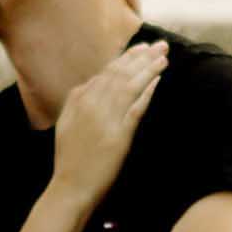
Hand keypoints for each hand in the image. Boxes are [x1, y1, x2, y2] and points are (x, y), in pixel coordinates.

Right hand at [52, 33, 164, 200]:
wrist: (71, 187)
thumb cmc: (70, 158)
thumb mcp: (68, 122)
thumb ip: (78, 100)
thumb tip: (92, 83)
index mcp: (79, 99)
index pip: (107, 71)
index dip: (127, 57)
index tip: (142, 48)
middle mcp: (92, 104)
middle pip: (121, 74)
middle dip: (142, 57)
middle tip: (160, 45)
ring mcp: (106, 119)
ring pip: (130, 86)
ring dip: (148, 69)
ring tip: (164, 58)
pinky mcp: (119, 135)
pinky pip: (136, 108)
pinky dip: (147, 92)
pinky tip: (157, 81)